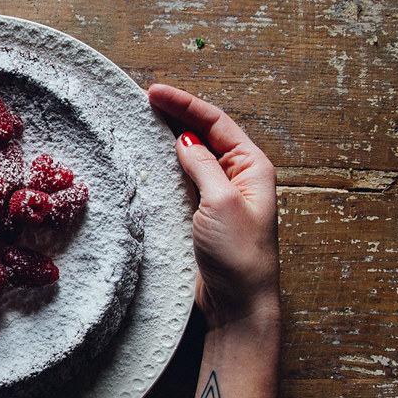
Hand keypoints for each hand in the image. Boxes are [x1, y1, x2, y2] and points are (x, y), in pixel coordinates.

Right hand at [148, 84, 279, 329]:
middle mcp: (239, 177)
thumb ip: (204, 167)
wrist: (238, 304)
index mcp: (253, 167)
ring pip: (193, 155)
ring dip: (170, 137)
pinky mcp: (204, 215)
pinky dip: (167, 165)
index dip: (185, 104)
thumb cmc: (240, 256)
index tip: (154, 93)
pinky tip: (151, 160)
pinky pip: (185, 180)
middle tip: (145, 99)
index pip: (216, 123)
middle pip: (205, 133)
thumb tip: (186, 140)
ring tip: (144, 121)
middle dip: (176, 114)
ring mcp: (221, 196)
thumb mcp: (221, 203)